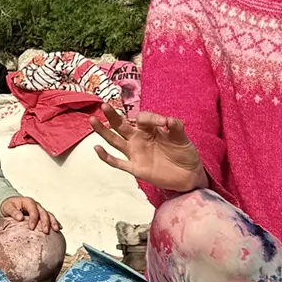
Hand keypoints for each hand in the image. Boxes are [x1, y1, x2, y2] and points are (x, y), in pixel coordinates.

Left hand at [1, 195, 59, 233]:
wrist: (11, 204)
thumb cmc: (9, 205)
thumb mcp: (8, 207)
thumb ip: (13, 212)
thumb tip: (20, 217)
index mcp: (28, 202)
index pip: (33, 210)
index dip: (33, 219)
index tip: (31, 227)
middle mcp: (36, 205)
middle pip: (43, 212)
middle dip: (45, 222)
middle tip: (45, 231)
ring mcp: (40, 209)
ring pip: (49, 214)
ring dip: (53, 222)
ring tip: (56, 229)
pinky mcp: (41, 214)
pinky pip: (50, 217)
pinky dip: (55, 222)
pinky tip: (59, 228)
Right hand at [90, 102, 207, 193]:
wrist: (189, 176)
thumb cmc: (184, 154)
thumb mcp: (183, 139)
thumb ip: (176, 127)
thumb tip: (168, 119)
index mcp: (150, 129)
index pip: (142, 118)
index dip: (151, 118)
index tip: (164, 122)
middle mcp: (139, 139)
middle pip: (121, 125)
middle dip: (112, 116)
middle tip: (104, 105)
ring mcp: (135, 153)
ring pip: (115, 140)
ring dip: (103, 131)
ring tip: (93, 120)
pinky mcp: (135, 168)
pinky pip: (117, 162)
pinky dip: (107, 157)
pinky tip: (97, 149)